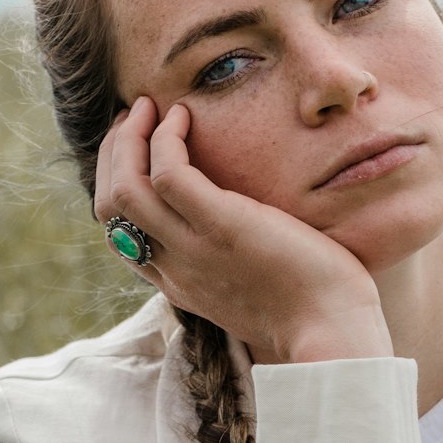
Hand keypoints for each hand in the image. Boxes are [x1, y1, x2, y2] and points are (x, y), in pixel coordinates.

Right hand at [95, 98, 391, 361]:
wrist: (334, 335)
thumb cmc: (317, 312)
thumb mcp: (260, 288)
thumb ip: (237, 262)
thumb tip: (251, 233)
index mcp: (182, 285)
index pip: (122, 237)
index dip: (118, 187)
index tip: (138, 154)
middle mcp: (177, 269)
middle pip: (109, 208)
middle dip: (112, 156)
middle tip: (133, 119)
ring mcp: (194, 249)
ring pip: (123, 189)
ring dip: (128, 139)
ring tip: (148, 107)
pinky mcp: (221, 226)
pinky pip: (167, 173)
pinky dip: (166, 136)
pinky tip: (184, 116)